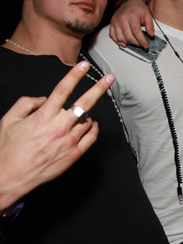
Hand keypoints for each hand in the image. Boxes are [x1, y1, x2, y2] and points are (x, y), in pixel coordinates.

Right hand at [0, 61, 114, 209]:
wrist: (8, 178)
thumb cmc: (7, 150)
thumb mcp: (9, 120)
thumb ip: (27, 103)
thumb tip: (44, 98)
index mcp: (43, 117)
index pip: (63, 90)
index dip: (75, 75)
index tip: (84, 65)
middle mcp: (59, 128)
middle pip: (85, 103)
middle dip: (99, 88)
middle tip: (110, 78)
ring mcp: (69, 142)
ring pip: (88, 120)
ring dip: (86, 115)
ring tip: (76, 117)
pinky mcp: (74, 155)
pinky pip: (91, 137)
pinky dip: (92, 129)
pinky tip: (89, 126)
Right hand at [109, 0, 153, 48]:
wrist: (130, 2)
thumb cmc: (140, 10)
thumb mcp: (148, 15)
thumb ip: (150, 26)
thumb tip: (151, 36)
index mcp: (131, 16)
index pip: (136, 32)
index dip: (141, 41)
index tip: (146, 46)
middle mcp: (121, 19)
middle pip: (128, 37)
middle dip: (136, 43)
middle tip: (142, 44)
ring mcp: (115, 21)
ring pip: (120, 38)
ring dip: (128, 43)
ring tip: (135, 42)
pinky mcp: (111, 24)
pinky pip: (112, 36)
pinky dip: (118, 42)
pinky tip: (125, 44)